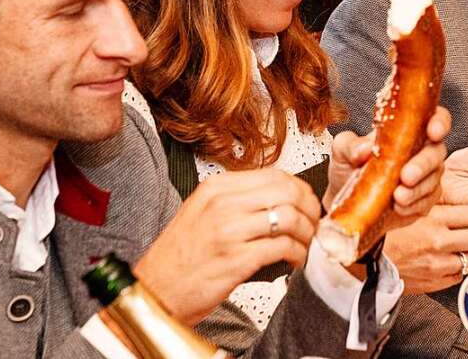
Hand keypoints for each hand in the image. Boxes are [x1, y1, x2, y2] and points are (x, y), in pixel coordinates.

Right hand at [135, 168, 320, 325]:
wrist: (153, 292)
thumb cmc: (178, 258)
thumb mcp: (202, 213)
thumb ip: (236, 201)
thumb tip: (278, 199)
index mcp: (216, 188)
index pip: (274, 174)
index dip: (299, 188)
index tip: (306, 202)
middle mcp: (223, 204)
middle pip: (287, 190)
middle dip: (309, 207)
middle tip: (313, 222)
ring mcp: (229, 231)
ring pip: (289, 217)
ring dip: (307, 232)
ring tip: (306, 244)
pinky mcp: (236, 259)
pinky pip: (282, 247)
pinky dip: (297, 254)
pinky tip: (296, 260)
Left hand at [324, 105, 451, 231]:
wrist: (347, 203)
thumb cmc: (349, 169)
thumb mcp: (342, 151)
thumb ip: (350, 145)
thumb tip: (364, 148)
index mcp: (407, 129)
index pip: (434, 118)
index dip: (439, 122)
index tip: (433, 130)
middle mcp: (421, 149)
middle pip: (437, 151)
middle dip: (423, 164)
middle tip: (405, 176)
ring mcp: (425, 175)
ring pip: (434, 178)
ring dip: (417, 189)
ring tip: (397, 197)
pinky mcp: (424, 199)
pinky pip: (427, 201)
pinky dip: (414, 205)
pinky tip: (399, 207)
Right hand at [384, 204, 467, 293]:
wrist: (365, 255)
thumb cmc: (384, 228)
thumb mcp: (411, 207)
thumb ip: (436, 203)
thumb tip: (457, 199)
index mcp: (435, 218)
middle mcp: (440, 242)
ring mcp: (438, 265)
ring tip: (460, 248)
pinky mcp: (434, 282)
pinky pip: (459, 277)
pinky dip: (457, 269)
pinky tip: (447, 261)